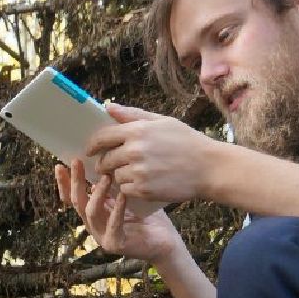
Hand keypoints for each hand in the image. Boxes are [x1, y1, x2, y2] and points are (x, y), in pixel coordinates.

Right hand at [54, 158, 185, 265]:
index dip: (64, 183)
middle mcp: (95, 225)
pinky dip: (118, 209)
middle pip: (78, 202)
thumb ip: (113, 188)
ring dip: (97, 193)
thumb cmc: (148, 218)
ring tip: (105, 177)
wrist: (165, 244)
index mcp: (95, 214)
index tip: (60, 165)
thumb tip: (102, 169)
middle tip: (76, 162)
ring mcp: (103, 236)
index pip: (73, 198)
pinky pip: (114, 224)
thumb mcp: (126, 198)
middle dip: (75, 181)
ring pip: (91, 212)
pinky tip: (123, 195)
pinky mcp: (116, 244)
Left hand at [86, 104, 214, 205]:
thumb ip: (133, 115)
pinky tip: (142, 183)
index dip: (93, 145)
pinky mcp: (144, 189)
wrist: (209, 168)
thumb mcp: (162, 121)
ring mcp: (139, 171)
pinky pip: (124, 190)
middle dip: (105, 163)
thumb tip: (108, 107)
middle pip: (105, 160)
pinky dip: (129, 189)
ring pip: (114, 177)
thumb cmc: (187, 142)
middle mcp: (135, 151)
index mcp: (138, 130)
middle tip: (109, 166)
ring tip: (135, 173)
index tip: (89, 150)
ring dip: (119, 176)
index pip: (103, 137)